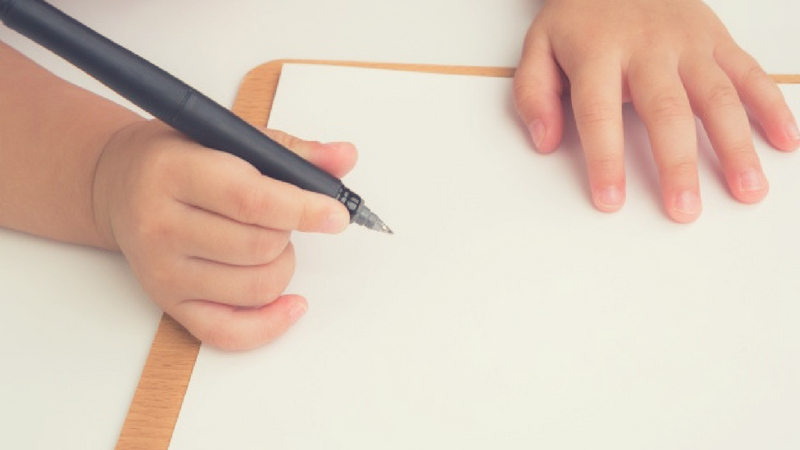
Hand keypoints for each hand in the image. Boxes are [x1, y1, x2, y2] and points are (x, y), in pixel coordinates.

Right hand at [92, 120, 357, 349]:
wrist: (119, 184)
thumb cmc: (178, 158)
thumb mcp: (229, 136)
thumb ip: (291, 150)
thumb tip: (343, 158)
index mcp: (174, 172)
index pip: (251, 200)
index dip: (304, 209)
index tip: (336, 214)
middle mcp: (161, 225)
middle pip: (259, 247)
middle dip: (288, 231)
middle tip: (280, 215)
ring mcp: (163, 271)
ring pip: (257, 288)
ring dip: (282, 265)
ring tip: (269, 242)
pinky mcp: (169, 303)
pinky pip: (230, 333)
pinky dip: (270, 324)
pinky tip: (291, 303)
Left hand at [514, 0, 799, 221]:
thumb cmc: (580, 16)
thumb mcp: (539, 46)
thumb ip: (534, 94)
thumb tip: (544, 141)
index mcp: (597, 52)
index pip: (598, 112)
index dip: (605, 159)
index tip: (610, 200)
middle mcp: (647, 48)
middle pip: (666, 110)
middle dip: (677, 163)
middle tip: (684, 208)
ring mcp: (688, 43)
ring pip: (716, 95)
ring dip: (735, 145)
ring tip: (747, 189)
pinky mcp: (717, 38)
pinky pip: (749, 73)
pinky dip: (771, 106)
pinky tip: (784, 142)